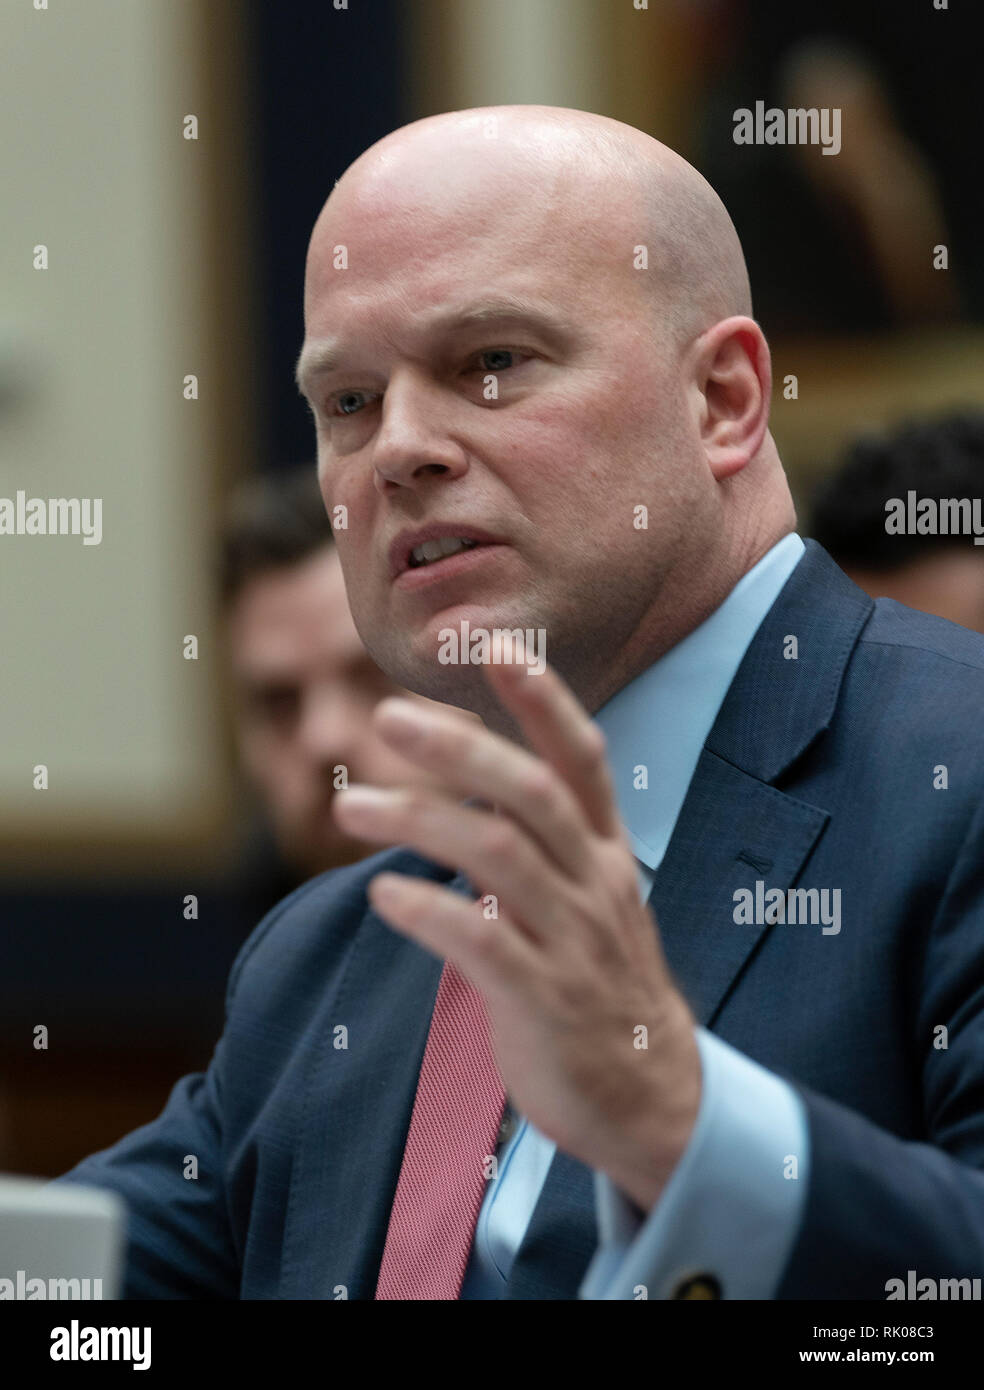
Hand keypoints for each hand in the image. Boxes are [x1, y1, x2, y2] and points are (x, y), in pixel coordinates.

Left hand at [332, 659, 700, 1210]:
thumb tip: (459, 783)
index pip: (580, 756)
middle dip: (461, 748)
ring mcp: (573, 941)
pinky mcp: (546, 1000)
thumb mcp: (584, 897)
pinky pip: (483, 945)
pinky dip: (429, 913)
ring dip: (419, 821)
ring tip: (348, 806)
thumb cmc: (599, 980)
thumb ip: (531, 840)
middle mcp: (595, 883)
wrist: (652, 1093)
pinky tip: (382, 894)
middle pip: (531, 794)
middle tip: (388, 716)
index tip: (493, 644)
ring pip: (499, 858)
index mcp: (606, 851)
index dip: (540, 697)